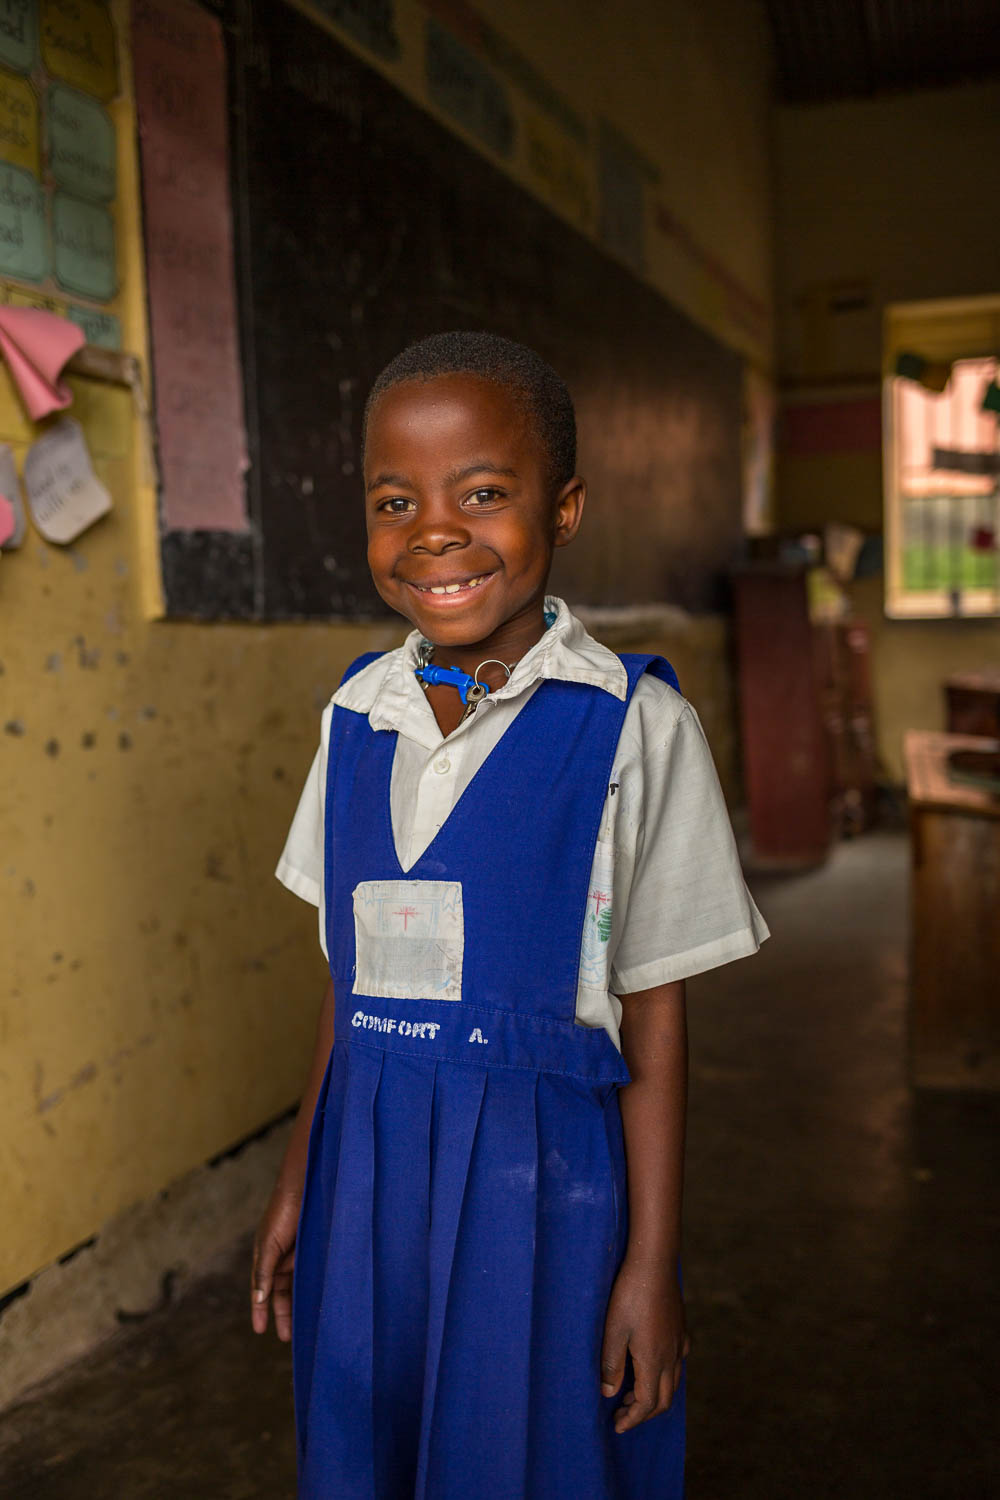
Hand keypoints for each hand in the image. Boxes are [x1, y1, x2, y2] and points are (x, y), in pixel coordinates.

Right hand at [250, 1184, 301, 1340]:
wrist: (304, 1187)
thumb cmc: (282, 1213)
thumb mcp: (269, 1245)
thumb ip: (264, 1273)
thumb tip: (259, 1299)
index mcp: (266, 1259)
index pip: (262, 1291)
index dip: (261, 1311)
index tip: (260, 1331)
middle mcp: (282, 1261)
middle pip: (281, 1294)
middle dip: (283, 1315)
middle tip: (287, 1338)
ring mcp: (299, 1257)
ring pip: (298, 1288)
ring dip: (299, 1306)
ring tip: (306, 1328)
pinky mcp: (315, 1252)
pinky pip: (313, 1276)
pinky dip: (313, 1290)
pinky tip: (319, 1304)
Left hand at [600, 1256, 688, 1433]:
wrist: (654, 1263)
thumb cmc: (629, 1295)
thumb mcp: (613, 1330)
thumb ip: (611, 1364)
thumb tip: (609, 1393)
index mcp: (654, 1361)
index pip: (648, 1403)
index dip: (633, 1419)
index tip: (617, 1426)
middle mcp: (671, 1356)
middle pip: (664, 1399)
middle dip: (643, 1413)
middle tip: (622, 1414)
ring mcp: (679, 1342)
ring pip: (673, 1382)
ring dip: (655, 1395)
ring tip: (632, 1394)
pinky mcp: (680, 1329)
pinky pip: (677, 1363)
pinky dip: (665, 1376)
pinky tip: (652, 1365)